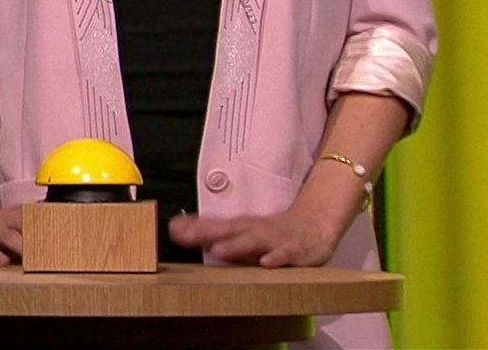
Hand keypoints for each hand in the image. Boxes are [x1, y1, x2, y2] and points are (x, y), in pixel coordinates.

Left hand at [167, 204, 345, 267]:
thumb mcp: (242, 233)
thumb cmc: (273, 233)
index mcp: (239, 227)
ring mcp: (272, 239)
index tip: (172, 228)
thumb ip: (215, 235)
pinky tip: (266, 263)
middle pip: (227, 231)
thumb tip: (180, 231)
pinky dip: (275, 258)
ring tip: (219, 250)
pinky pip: (284, 254)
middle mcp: (253, 230)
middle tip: (186, 236)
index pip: (212, 225)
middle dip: (206, 234)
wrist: (315, 225)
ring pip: (253, 242)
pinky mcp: (293, 250)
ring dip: (236, 246)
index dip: (192, 228)